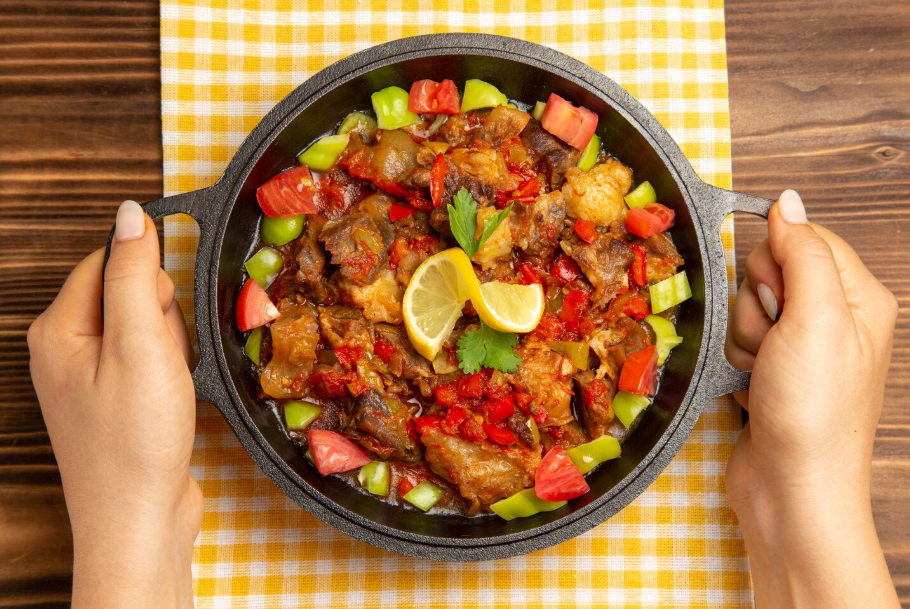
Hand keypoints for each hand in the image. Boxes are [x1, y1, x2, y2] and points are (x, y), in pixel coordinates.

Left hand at [28, 201, 201, 608]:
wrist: (140, 522)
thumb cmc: (135, 441)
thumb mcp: (141, 346)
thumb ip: (136, 274)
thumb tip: (132, 213)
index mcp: (56, 330)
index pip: (107, 262)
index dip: (150, 282)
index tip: (167, 317)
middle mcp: (65, 350)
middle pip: (130, 294)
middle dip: (164, 321)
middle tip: (164, 363)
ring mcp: (90, 378)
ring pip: (149, 328)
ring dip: (173, 349)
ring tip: (168, 388)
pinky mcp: (117, 400)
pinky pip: (153, 360)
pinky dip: (172, 372)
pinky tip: (171, 400)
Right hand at [725, 190, 898, 607]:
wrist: (790, 488)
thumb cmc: (813, 411)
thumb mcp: (815, 320)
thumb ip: (802, 252)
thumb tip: (786, 200)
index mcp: (859, 297)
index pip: (802, 238)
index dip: (775, 264)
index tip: (780, 304)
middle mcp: (834, 317)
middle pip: (768, 271)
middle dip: (755, 305)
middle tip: (772, 344)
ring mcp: (802, 346)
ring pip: (745, 304)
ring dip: (742, 337)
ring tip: (762, 370)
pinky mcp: (773, 368)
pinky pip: (737, 338)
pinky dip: (734, 358)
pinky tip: (751, 383)